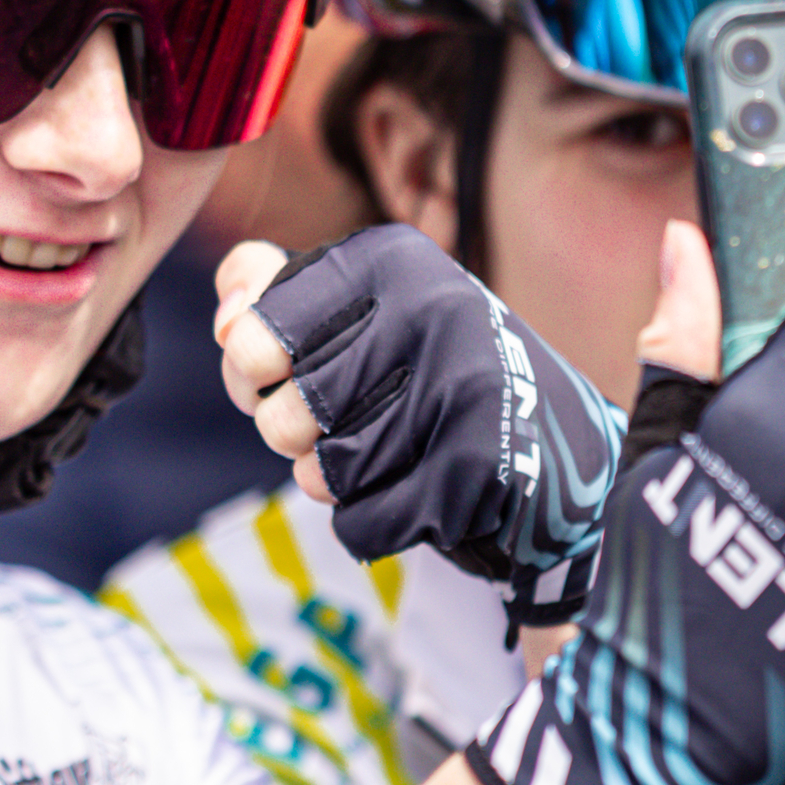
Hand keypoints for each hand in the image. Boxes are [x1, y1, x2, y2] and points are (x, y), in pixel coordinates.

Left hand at [213, 226, 623, 618]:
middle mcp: (432, 308)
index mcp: (389, 260)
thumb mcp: (353, 308)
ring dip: (335, 482)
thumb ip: (269, 293)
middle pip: (282, 419)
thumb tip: (228, 321)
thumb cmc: (424, 369)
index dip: (248, 378)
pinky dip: (371, 524)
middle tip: (338, 424)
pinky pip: (364, 523)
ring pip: (325, 476)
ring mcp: (464, 387)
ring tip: (381, 453)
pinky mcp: (482, 465)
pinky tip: (410, 492)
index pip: (249, 341)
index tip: (282, 374)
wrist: (556, 443)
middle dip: (293, 439)